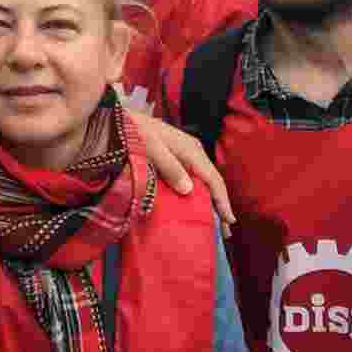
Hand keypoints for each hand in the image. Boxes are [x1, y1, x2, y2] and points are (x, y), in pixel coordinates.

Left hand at [128, 111, 235, 235]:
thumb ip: (170, 167)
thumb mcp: (151, 147)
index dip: (222, 201)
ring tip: (214, 223)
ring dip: (209, 202)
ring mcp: (185, 154)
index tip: (229, 221)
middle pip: (211, 182)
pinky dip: (197, 194)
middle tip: (224, 232)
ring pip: (203, 182)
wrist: (122, 119)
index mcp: (191, 150)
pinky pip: (192, 179)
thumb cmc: (135, 131)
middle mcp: (193, 152)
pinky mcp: (176, 157)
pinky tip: (195, 206)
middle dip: (219, 206)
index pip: (213, 179)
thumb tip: (189, 190)